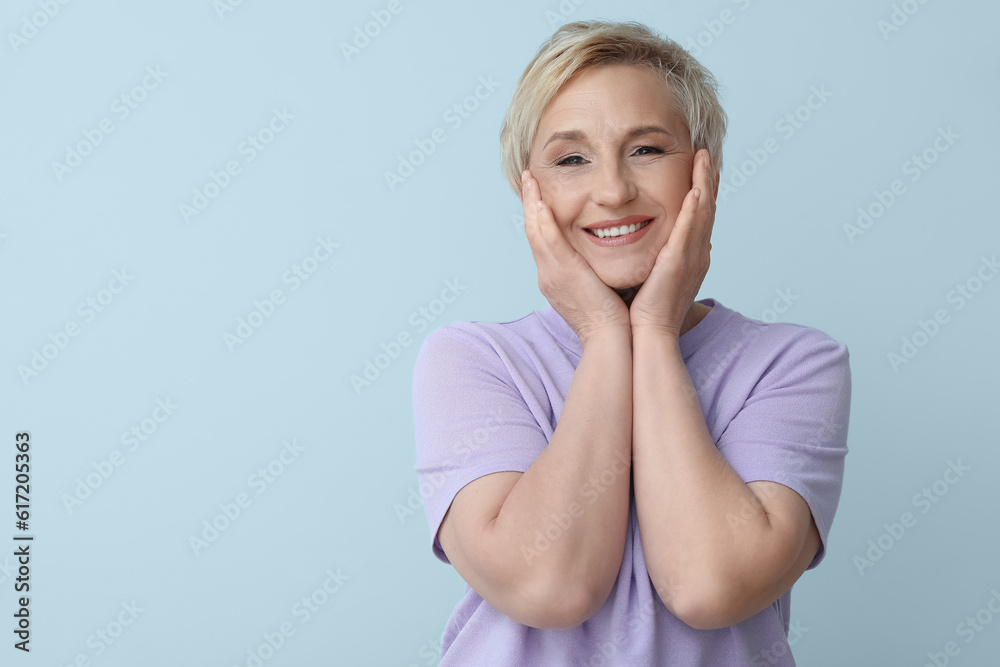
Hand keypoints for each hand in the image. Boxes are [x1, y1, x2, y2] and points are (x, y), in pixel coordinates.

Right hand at [521, 169, 630, 346]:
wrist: (611, 340)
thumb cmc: (612, 320)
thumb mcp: (599, 290)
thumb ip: (596, 272)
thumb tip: (603, 260)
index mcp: (556, 278)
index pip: (543, 240)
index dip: (539, 216)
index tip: (538, 195)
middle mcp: (547, 274)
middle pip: (533, 231)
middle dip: (529, 203)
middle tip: (527, 178)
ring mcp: (551, 274)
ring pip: (535, 231)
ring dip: (531, 202)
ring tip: (530, 178)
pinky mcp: (562, 273)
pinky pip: (548, 239)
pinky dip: (543, 218)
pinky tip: (541, 198)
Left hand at [628, 149, 715, 336]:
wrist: (648, 335)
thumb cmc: (645, 313)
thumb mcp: (653, 279)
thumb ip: (654, 260)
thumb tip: (648, 250)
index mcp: (689, 258)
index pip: (697, 219)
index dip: (701, 193)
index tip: (699, 171)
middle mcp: (697, 255)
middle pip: (707, 210)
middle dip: (708, 181)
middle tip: (707, 155)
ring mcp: (691, 258)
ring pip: (703, 212)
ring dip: (705, 183)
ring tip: (704, 158)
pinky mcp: (680, 262)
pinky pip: (690, 228)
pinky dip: (695, 206)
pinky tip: (696, 187)